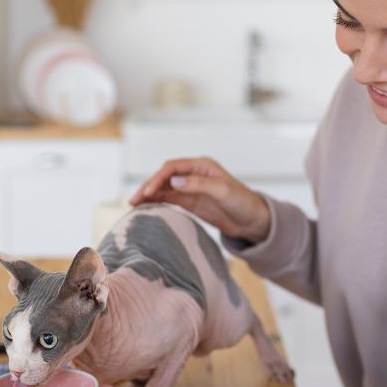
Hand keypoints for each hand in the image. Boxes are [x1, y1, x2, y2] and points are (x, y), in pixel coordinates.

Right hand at [128, 157, 270, 243]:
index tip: (148, 191)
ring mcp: (191, 188)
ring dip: (149, 194)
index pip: (172, 168)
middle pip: (164, 177)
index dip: (158, 178)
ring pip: (164, 188)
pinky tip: (146, 207)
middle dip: (148, 186)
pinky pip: (169, 199)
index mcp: (201, 166)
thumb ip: (198, 185)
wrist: (252, 220)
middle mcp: (193, 174)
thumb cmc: (242, 202)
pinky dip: (157, 201)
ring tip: (134, 204)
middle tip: (134, 200)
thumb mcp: (222, 191)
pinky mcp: (190, 202)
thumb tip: (174, 182)